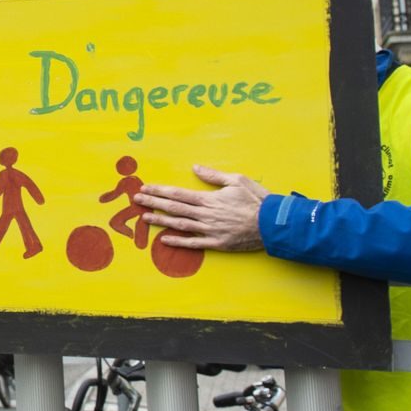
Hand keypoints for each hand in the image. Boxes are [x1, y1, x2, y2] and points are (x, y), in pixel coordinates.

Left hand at [136, 165, 270, 251]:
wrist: (273, 224)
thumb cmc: (257, 200)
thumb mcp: (237, 180)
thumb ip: (214, 176)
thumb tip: (195, 167)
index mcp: (209, 199)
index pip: (178, 194)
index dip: (160, 191)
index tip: (145, 188)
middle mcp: (206, 214)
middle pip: (174, 208)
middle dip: (154, 203)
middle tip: (136, 199)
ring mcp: (210, 230)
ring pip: (180, 225)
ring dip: (161, 221)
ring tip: (144, 217)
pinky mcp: (218, 243)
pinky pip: (194, 243)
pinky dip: (178, 241)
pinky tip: (164, 239)